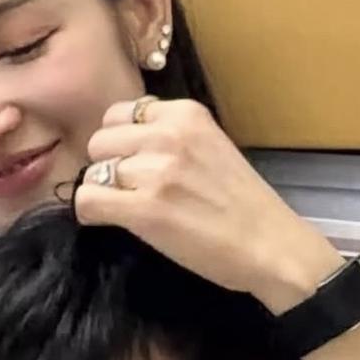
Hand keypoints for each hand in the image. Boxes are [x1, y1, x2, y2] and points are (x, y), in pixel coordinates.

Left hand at [76, 97, 342, 310]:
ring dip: (103, 193)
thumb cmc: (244, 206)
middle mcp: (168, 135)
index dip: (120, 142)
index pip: (121, 113)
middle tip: (129, 192)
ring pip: (93, 173)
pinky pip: (87, 202)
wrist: (271, 246)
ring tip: (128, 210)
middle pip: (100, 141)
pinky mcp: (144, 209)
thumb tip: (127, 147)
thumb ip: (172, 139)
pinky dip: (91, 214)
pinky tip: (111, 222)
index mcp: (186, 115)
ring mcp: (155, 172)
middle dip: (107, 166)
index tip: (133, 164)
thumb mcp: (211, 148)